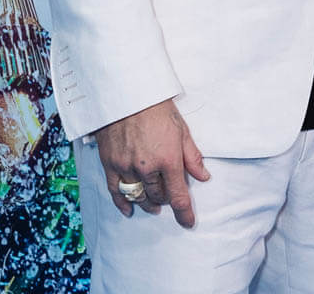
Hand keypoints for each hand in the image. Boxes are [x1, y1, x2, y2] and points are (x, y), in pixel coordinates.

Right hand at [94, 99, 209, 227]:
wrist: (126, 91)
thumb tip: (203, 177)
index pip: (178, 196)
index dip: (184, 213)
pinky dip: (122, 203)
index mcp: (168, 158)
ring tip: (153, 205)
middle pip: (158, 196)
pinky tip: (129, 209)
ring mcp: (126, 166)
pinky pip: (116, 191)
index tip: (188, 222)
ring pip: (138, 196)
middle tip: (169, 196)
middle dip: (165, 199)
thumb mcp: (181, 128)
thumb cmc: (156, 106)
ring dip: (147, 203)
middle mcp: (147, 167)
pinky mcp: (110, 163)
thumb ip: (192, 156)